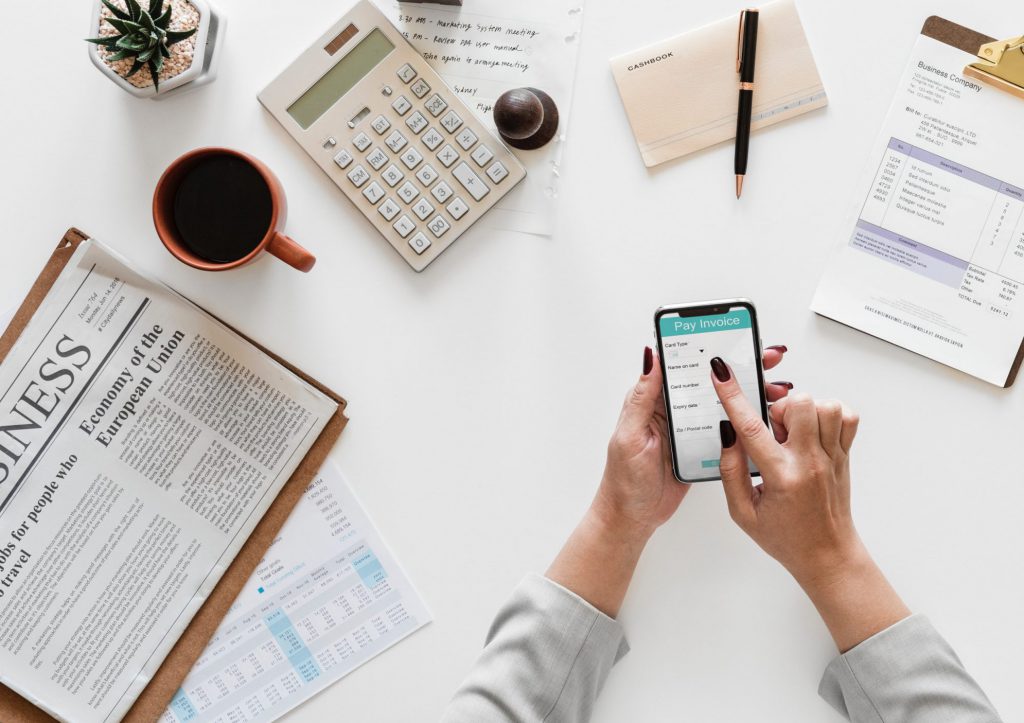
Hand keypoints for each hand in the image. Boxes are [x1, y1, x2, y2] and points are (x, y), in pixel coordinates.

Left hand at [593, 346, 791, 543]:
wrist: (633, 517)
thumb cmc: (624, 479)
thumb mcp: (631, 435)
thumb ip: (642, 397)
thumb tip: (650, 357)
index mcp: (654, 401)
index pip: (684, 365)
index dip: (708, 349)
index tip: (734, 338)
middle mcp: (674, 410)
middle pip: (710, 381)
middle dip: (740, 368)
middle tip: (767, 359)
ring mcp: (691, 429)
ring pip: (724, 404)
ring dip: (750, 394)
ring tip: (775, 389)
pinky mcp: (703, 448)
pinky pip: (728, 429)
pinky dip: (748, 422)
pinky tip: (767, 418)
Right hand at [711, 358, 909, 650]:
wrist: (827, 555)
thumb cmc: (785, 537)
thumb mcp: (742, 513)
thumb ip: (730, 471)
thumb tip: (727, 434)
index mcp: (781, 477)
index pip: (752, 428)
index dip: (732, 396)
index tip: (721, 373)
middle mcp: (811, 463)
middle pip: (799, 404)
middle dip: (778, 407)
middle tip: (773, 430)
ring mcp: (833, 457)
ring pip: (825, 405)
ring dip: (804, 410)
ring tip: (793, 432)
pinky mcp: (846, 455)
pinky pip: (847, 416)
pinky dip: (829, 414)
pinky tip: (813, 432)